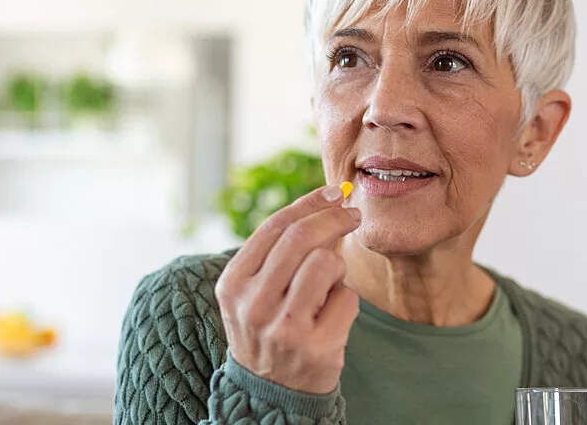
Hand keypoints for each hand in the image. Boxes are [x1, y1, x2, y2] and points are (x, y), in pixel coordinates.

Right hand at [214, 184, 361, 394]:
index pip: (274, 227)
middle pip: (302, 238)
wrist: (269, 392)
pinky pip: (347, 297)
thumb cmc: (268, 328)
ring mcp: (285, 328)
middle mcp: (253, 305)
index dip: (308, 203)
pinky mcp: (317, 347)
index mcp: (233, 284)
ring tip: (326, 288)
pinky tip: (330, 318)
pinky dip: (345, 301)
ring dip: (337, 268)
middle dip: (334, 218)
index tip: (333, 193)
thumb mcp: (254, 291)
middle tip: (353, 215)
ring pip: (327, 263)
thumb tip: (326, 200)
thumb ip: (279, 251)